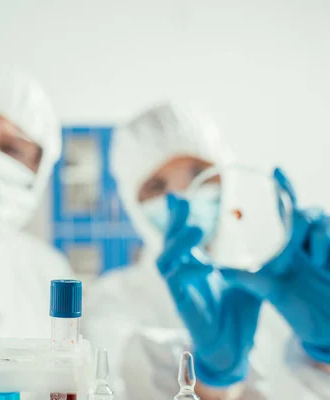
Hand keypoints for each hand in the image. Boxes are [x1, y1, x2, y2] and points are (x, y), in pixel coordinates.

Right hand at [157, 194, 261, 386]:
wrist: (231, 345)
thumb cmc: (236, 312)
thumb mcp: (246, 278)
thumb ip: (249, 261)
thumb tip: (268, 241)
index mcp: (193, 264)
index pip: (180, 234)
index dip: (177, 215)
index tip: (177, 196)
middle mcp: (182, 273)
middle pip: (167, 241)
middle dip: (172, 221)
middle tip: (180, 201)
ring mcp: (179, 288)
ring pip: (163, 260)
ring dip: (176, 243)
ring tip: (196, 230)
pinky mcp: (182, 303)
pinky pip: (177, 282)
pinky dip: (189, 271)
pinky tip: (208, 267)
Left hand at [222, 168, 329, 364]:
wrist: (329, 328)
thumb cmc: (299, 311)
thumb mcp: (272, 292)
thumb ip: (249, 280)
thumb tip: (219, 271)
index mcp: (289, 248)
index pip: (286, 209)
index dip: (284, 188)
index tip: (275, 168)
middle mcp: (311, 244)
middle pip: (308, 214)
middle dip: (301, 229)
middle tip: (301, 255)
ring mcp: (327, 249)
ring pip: (322, 223)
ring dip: (320, 245)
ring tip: (319, 268)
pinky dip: (328, 253)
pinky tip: (327, 269)